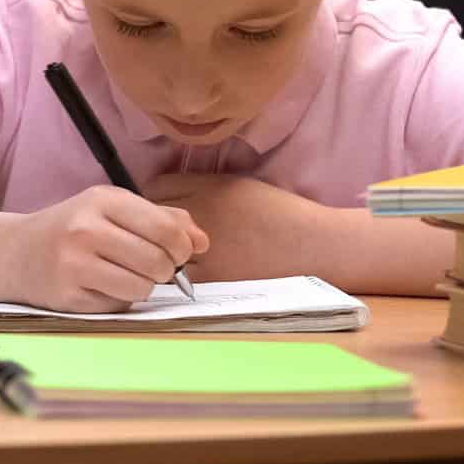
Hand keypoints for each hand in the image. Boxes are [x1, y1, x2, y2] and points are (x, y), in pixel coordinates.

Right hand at [0, 185, 208, 312]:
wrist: (16, 252)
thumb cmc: (73, 229)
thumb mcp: (111, 209)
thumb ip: (160, 219)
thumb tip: (203, 241)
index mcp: (102, 200)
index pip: (165, 228)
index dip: (182, 246)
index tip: (179, 252)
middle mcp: (86, 229)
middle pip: (157, 262)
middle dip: (164, 270)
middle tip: (152, 267)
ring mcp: (74, 264)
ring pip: (142, 288)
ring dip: (142, 287)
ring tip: (123, 275)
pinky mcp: (69, 296)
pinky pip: (119, 305)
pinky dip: (119, 299)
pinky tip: (100, 286)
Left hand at [144, 174, 329, 283]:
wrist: (312, 246)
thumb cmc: (279, 211)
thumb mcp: (236, 184)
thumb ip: (199, 185)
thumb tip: (165, 191)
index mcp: (206, 188)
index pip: (155, 187)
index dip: (156, 196)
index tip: (161, 205)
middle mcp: (200, 216)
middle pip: (152, 217)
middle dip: (153, 223)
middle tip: (162, 231)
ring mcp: (203, 249)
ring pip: (159, 248)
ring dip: (161, 250)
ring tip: (173, 253)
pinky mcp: (212, 279)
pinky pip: (177, 277)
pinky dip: (178, 275)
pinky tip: (189, 273)